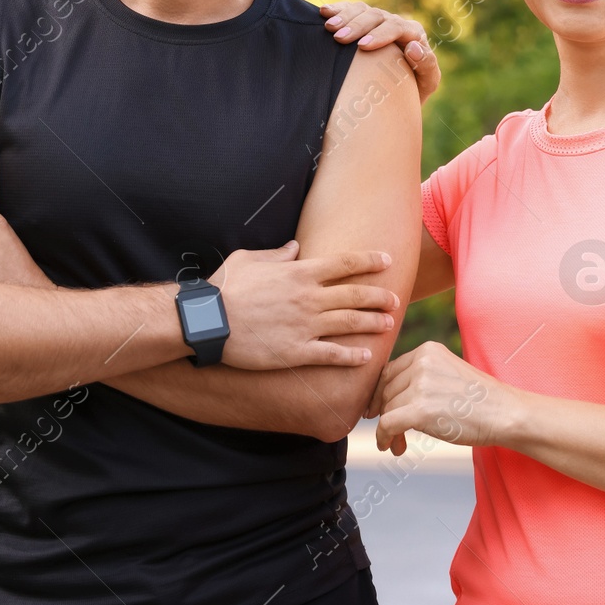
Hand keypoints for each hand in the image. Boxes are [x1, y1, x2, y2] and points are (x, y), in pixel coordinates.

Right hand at [212, 242, 401, 370]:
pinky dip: (352, 356)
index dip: (369, 261)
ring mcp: (305, 326)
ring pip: (350, 323)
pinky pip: (332, 354)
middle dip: (379, 296)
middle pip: (354, 294)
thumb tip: (295, 247)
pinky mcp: (297, 351)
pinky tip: (366, 356)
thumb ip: (277, 253)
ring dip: (372, 323)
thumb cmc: (224, 287)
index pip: (344, 263)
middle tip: (395, 298)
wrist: (208, 321)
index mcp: (299, 273)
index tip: (387, 260)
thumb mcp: (249, 259)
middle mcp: (308, 298)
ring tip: (388, 324)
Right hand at [319, 1, 439, 104]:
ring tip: (329, 27)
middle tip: (339, 38)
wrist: (400, 93)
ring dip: (344, 16)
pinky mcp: (362, 22)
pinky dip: (337, 10)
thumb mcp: (427, 82)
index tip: (363, 46)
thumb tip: (413, 47)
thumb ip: (426, 65)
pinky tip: (324, 13)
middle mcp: (394, 22)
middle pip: (376, 16)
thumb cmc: (415, 89)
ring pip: (361, 9)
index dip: (380, 34)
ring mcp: (377, 20)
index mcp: (413, 33)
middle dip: (357, 25)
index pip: (397, 27)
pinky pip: (350, 10)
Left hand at [367, 341, 518, 454]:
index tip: (380, 410)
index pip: (390, 371)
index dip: (382, 394)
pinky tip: (389, 447)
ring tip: (399, 444)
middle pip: (387, 391)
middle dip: (387, 413)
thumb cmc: (479, 400)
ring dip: (389, 429)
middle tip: (394, 433)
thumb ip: (420, 377)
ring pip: (387, 409)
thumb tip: (383, 397)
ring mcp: (420, 385)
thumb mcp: (447, 374)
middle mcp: (421, 362)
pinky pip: (387, 424)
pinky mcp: (420, 410)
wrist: (505, 413)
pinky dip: (383, 437)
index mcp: (428, 350)